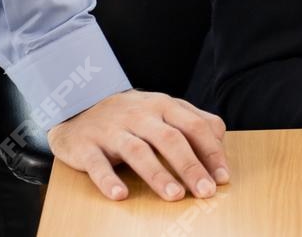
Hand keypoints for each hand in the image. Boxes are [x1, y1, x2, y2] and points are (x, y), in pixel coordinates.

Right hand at [47, 89, 230, 201]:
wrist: (78, 106)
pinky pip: (97, 164)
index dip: (212, 152)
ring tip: (174, 195)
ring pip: (138, 151)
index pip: (194, 126)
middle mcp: (140, 115)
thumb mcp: (163, 110)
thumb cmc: (132, 116)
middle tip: (205, 191)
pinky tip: (120, 195)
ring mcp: (112, 129)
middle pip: (170, 139)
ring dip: (158, 174)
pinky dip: (108, 180)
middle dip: (190, 166)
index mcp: (163, 106)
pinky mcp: (86, 146)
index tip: (223, 177)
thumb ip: (193, 121)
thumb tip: (220, 141)